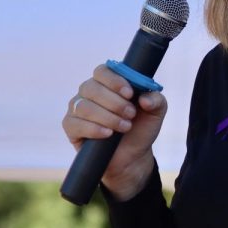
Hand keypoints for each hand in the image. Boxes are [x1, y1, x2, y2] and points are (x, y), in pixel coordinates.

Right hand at [62, 65, 167, 200]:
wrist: (133, 156)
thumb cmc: (141, 128)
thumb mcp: (155, 113)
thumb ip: (156, 100)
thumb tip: (144, 98)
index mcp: (107, 82)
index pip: (102, 71)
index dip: (115, 81)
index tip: (130, 94)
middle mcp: (89, 92)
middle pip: (92, 88)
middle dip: (114, 102)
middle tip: (131, 114)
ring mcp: (78, 108)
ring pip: (84, 106)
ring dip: (107, 117)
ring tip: (125, 127)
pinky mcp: (71, 126)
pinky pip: (74, 123)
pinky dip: (93, 129)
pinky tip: (108, 134)